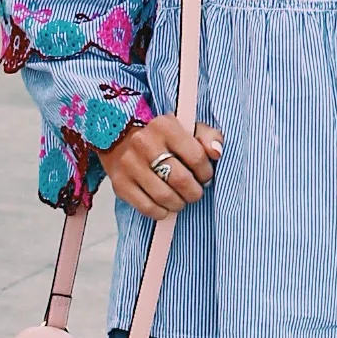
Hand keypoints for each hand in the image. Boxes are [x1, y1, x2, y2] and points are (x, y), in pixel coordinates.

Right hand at [102, 115, 222, 219]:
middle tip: (194, 192)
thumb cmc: (162, 138)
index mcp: (164, 126)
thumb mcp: (187, 129)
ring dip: (179, 203)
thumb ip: (209, 137)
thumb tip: (216, 153)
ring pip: (165, 197)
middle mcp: (144, 143)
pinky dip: (161, 211)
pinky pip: (148, 208)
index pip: (197, 157)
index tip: (204, 175)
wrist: (119, 141)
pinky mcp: (120, 184)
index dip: (206, 172)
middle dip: (194, 192)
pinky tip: (164, 204)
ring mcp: (129, 164)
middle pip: (181, 180)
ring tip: (180, 198)